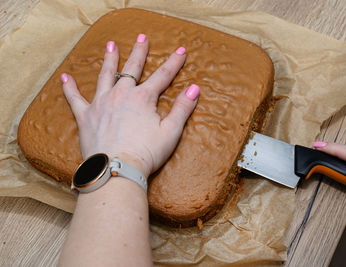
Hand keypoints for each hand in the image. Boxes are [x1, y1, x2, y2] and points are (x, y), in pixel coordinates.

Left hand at [61, 34, 198, 177]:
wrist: (117, 170)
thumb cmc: (146, 153)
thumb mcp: (171, 132)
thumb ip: (182, 108)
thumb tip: (194, 88)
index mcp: (143, 98)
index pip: (163, 76)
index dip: (173, 63)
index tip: (180, 51)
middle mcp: (121, 94)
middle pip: (132, 68)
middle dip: (139, 52)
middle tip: (142, 38)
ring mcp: (101, 104)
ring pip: (105, 76)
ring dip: (109, 59)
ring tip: (111, 45)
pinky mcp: (86, 116)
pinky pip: (75, 98)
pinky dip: (70, 87)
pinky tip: (66, 77)